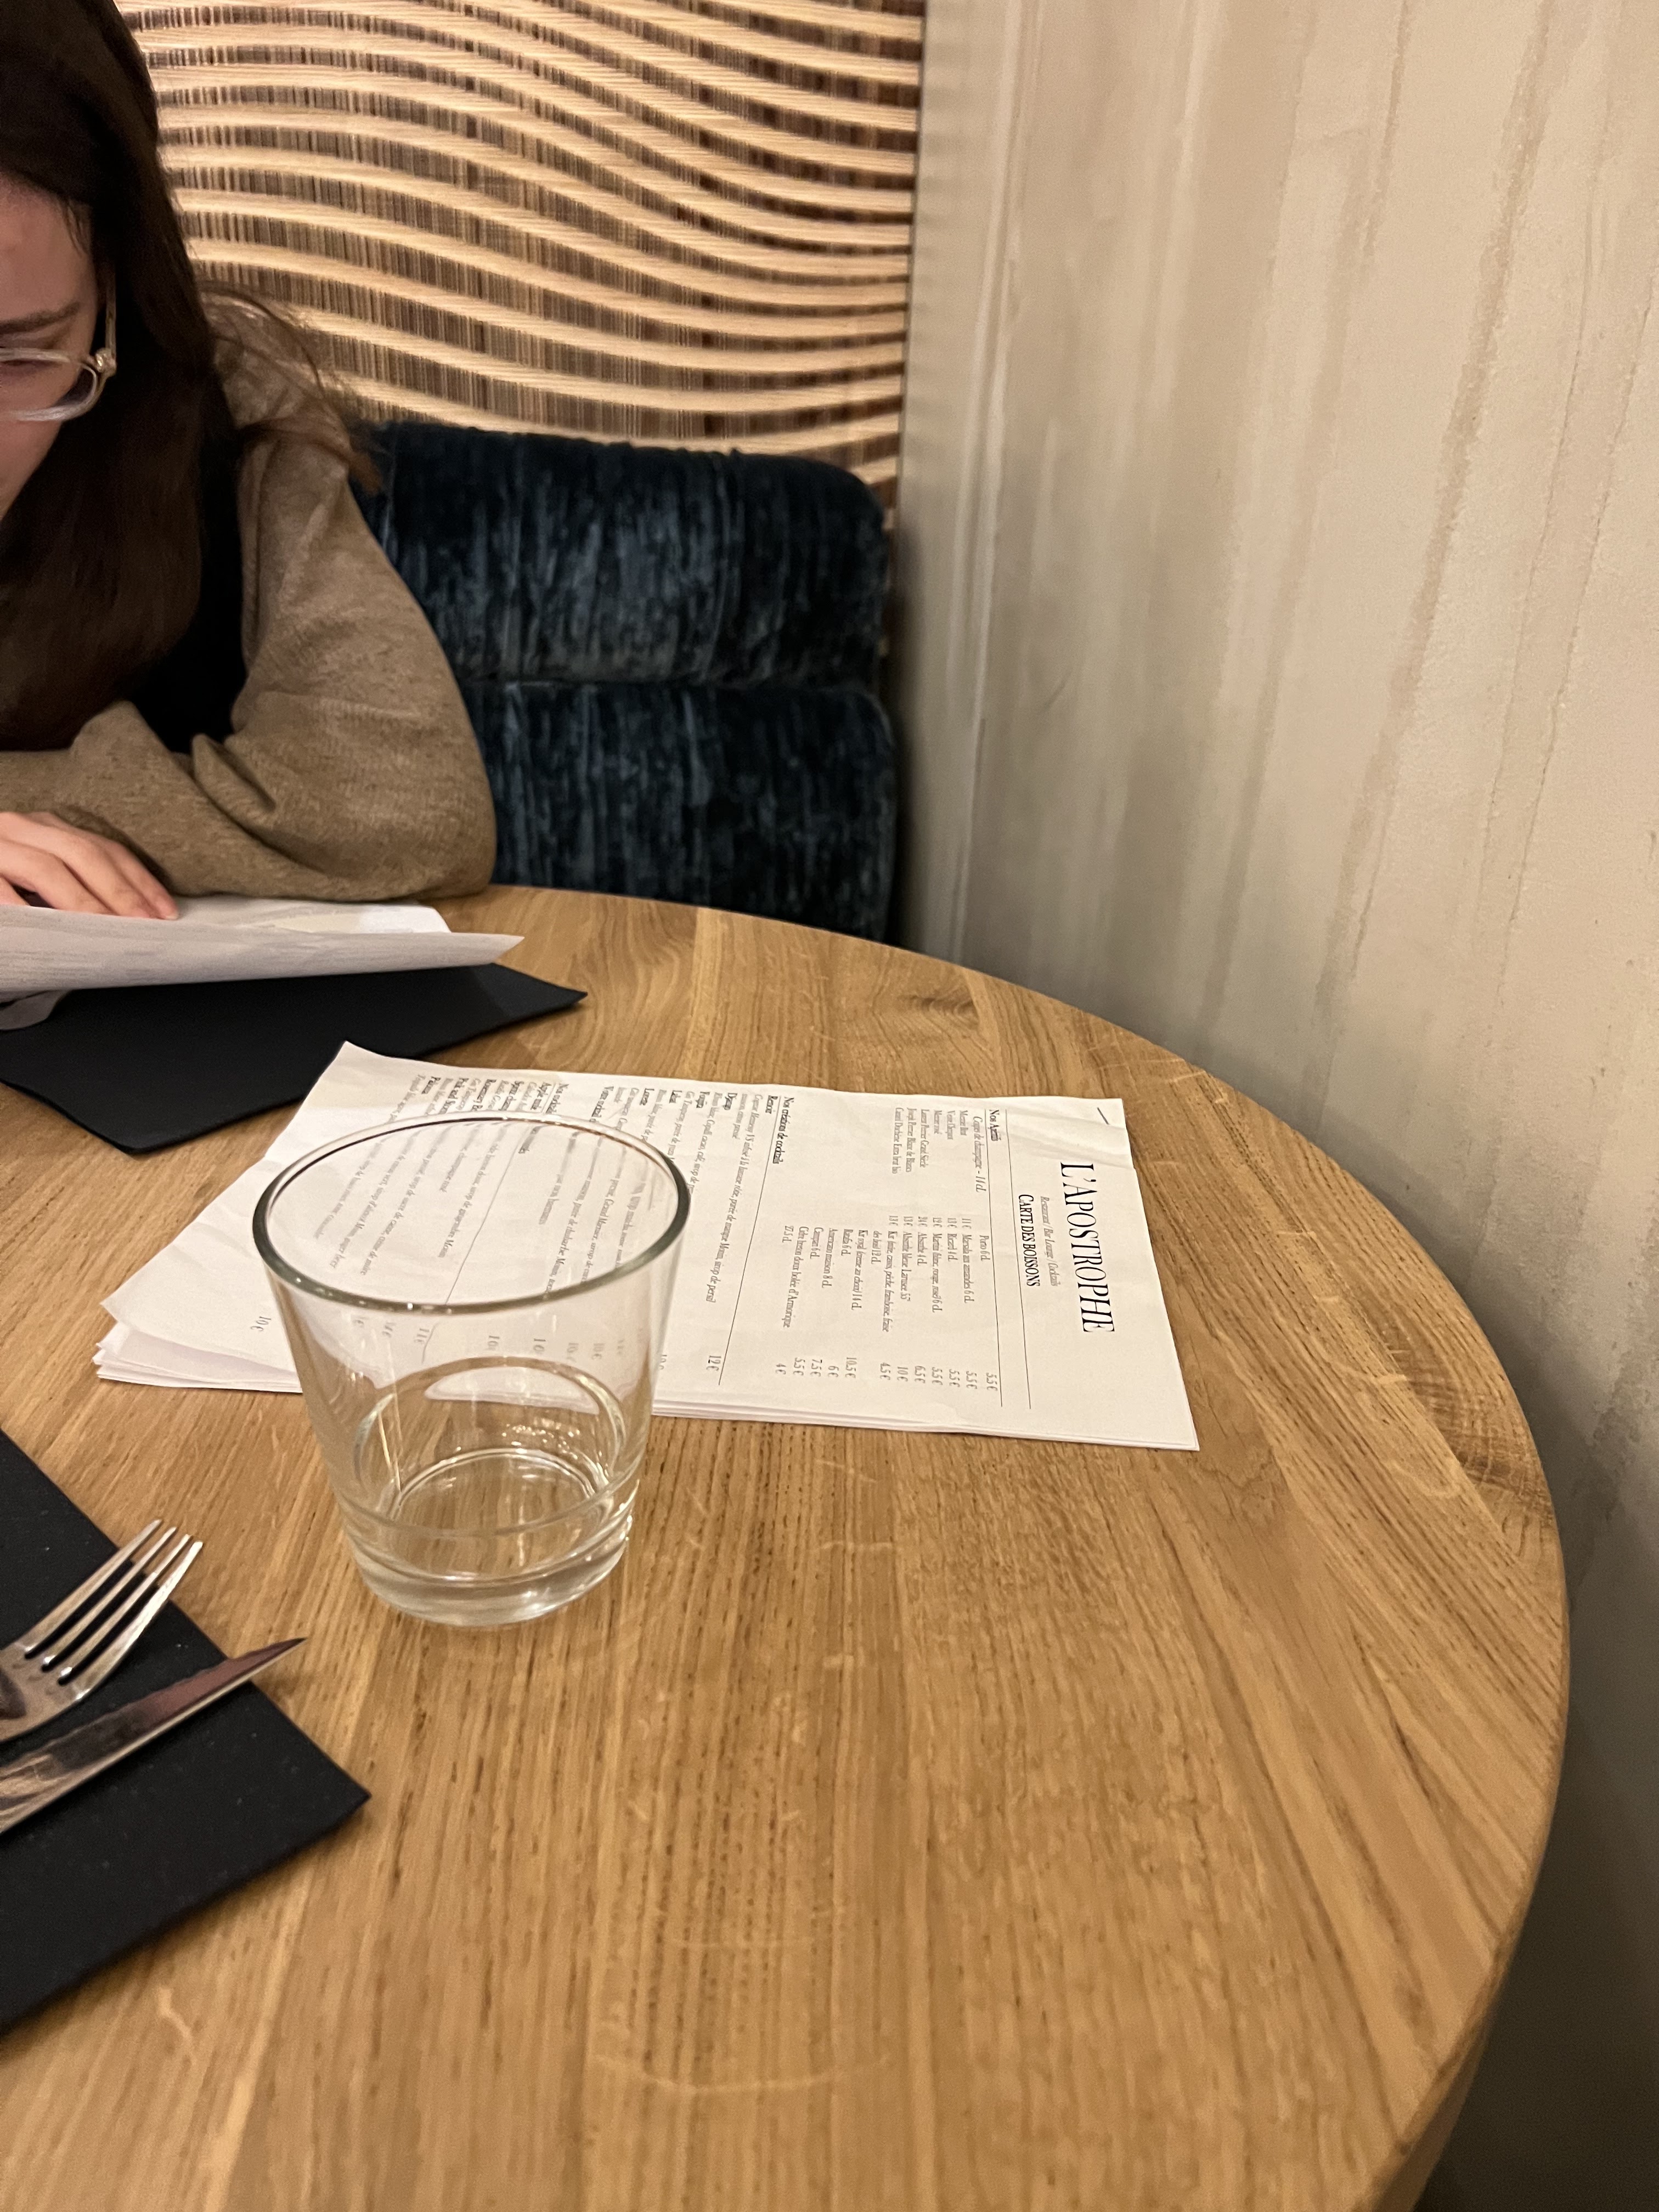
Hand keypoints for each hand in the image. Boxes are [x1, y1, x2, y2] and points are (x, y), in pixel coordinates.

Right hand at [0, 812, 176, 917]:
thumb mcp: (39, 872)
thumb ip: (74, 882)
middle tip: (145, 925)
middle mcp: (21, 827)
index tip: (166, 910)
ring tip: (106, 931)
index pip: (104, 848)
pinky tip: (44, 928)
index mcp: (46, 827)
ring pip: (46, 868)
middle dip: (120, 893)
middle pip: (83, 855)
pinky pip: (0, 887)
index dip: (139, 879)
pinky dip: (22, 907)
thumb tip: (129, 914)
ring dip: (81, 902)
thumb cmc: (2, 877)